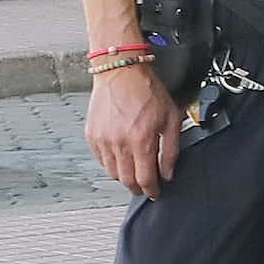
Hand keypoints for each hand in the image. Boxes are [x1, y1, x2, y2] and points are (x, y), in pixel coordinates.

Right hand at [86, 62, 183, 197]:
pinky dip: (111, 164)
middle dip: (138, 187)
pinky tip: (120, 158)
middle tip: (144, 186)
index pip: (145, 179)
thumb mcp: (170, 118)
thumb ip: (170, 150)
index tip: (154, 193)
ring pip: (112, 173)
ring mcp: (103, 140)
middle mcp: (119, 143)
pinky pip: (100, 160)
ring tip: (133, 172)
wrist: (121, 71)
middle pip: (127, 181)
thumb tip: (167, 172)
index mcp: (141, 141)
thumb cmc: (146, 90)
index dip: (151, 191)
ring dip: (124, 177)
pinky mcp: (92, 135)